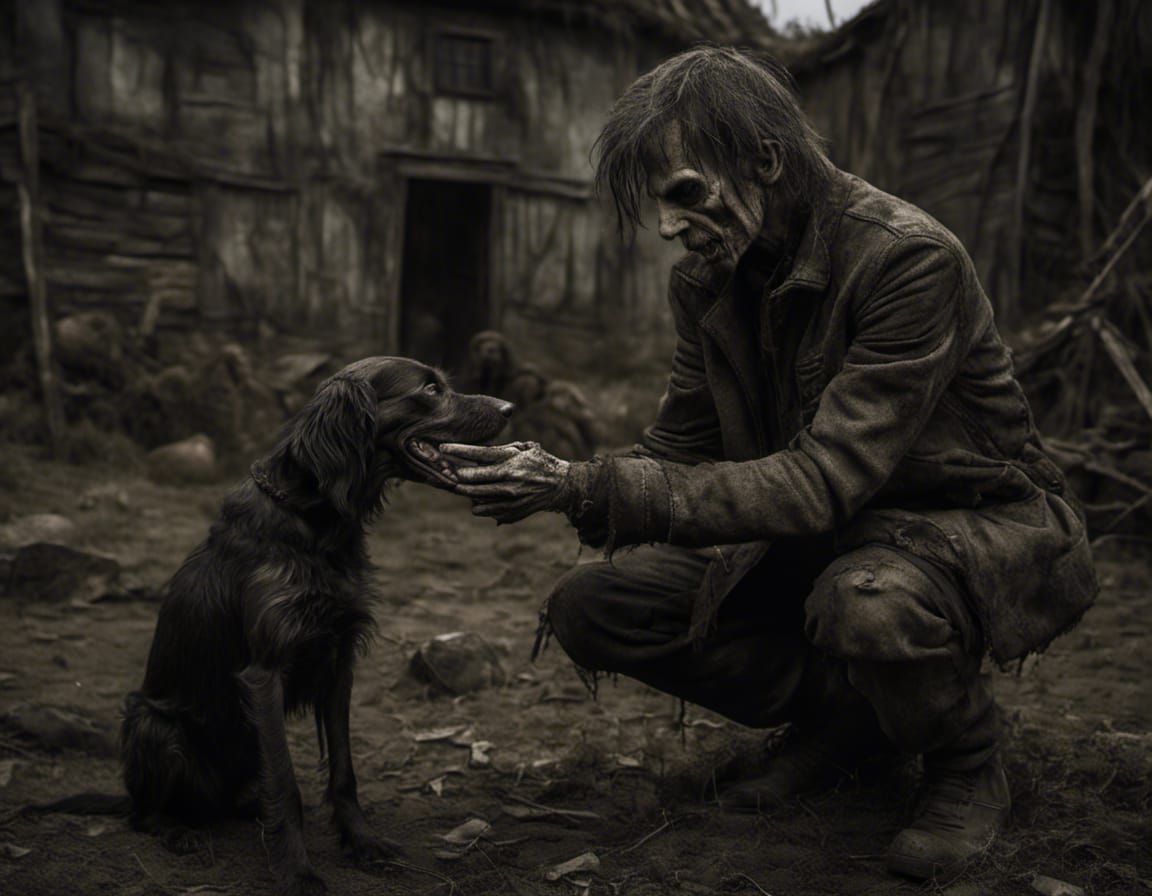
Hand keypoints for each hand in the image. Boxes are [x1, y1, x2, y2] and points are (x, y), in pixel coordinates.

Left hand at [440, 441, 570, 523]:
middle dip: (454, 473)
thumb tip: (477, 452)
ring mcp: (509, 498)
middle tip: (445, 469)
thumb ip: (501, 450)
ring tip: (458, 483)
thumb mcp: (524, 448)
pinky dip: (477, 503)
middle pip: (471, 478)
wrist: (560, 486)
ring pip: (474, 496)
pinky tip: (478, 498)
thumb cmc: (539, 462)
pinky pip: (483, 510)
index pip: (479, 454)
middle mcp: (508, 480)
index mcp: (511, 461)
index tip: (443, 447)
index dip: (458, 450)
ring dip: (463, 489)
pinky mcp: (510, 512)